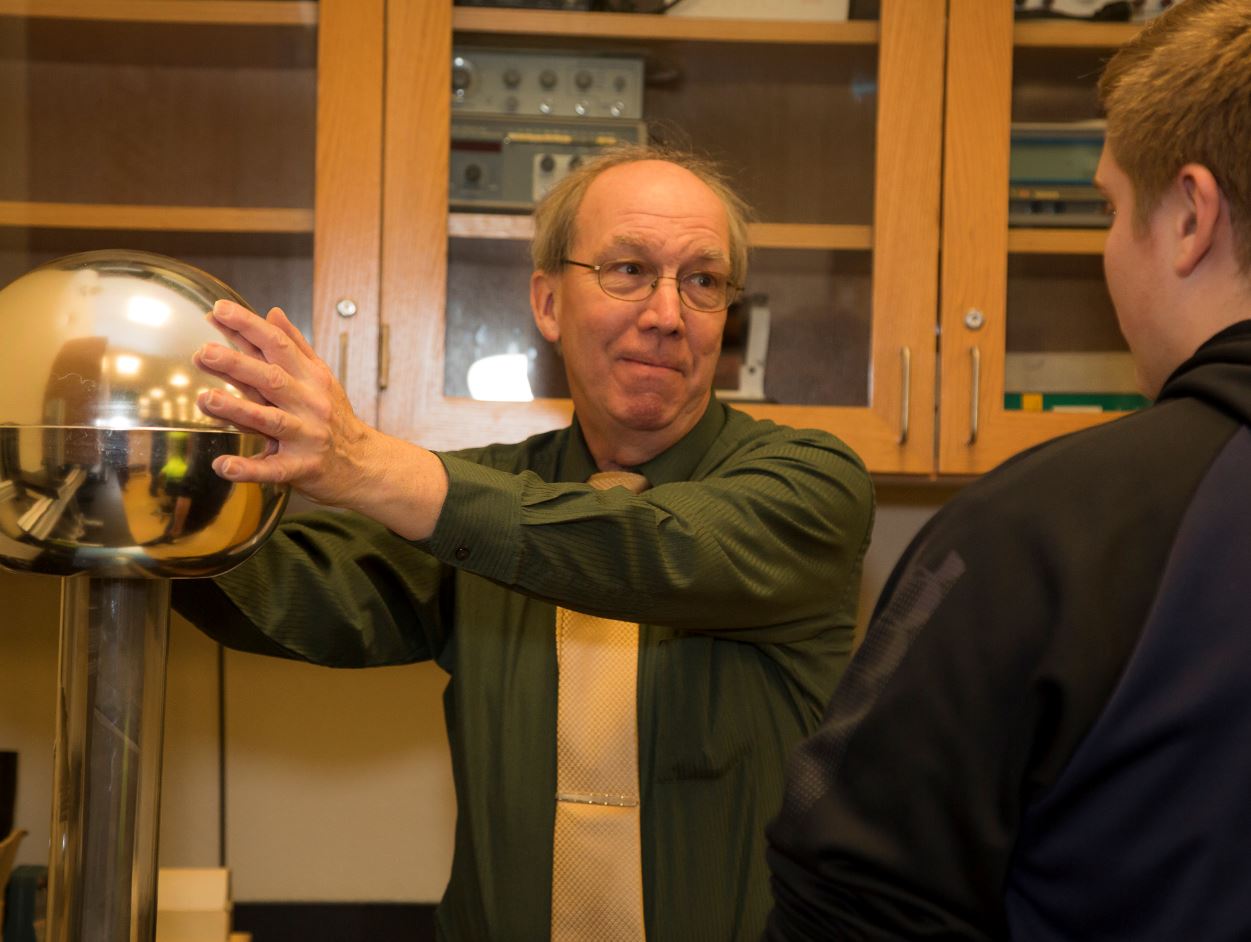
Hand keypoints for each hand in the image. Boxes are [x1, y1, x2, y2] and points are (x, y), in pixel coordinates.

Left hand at [193, 299, 448, 538]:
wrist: (364, 464)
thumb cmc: (337, 419)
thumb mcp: (321, 377)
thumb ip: (295, 345)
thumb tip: (272, 312)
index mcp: (311, 379)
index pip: (278, 345)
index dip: (249, 326)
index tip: (219, 310)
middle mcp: (309, 404)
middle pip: (272, 379)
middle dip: (237, 364)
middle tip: (204, 351)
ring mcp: (306, 436)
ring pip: (270, 420)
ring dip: (238, 410)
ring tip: (206, 400)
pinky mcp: (300, 468)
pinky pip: (273, 469)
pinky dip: (249, 468)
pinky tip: (224, 466)